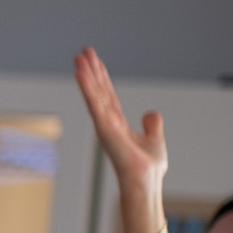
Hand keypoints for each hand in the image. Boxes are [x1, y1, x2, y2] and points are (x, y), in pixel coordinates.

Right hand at [74, 47, 167, 188]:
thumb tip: (151, 113)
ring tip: (78, 57)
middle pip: (98, 90)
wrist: (145, 180)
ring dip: (85, 75)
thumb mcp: (154, 140)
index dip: (101, 77)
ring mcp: (104, 124)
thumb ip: (152, 126)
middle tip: (83, 51)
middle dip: (91, 71)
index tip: (94, 60)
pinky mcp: (104, 126)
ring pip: (94, 94)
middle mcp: (108, 121)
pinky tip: (80, 72)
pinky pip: (94, 103)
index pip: (108, 94)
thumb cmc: (148, 168)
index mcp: (118, 123)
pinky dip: (86, 87)